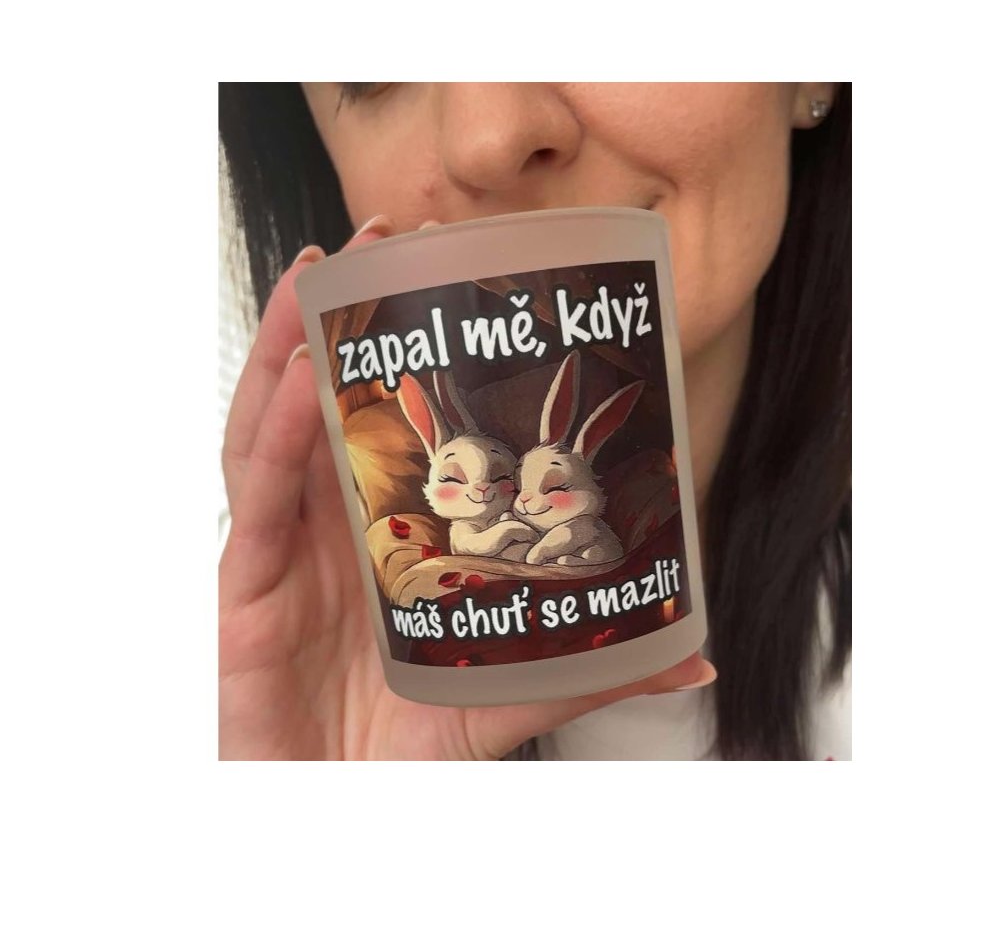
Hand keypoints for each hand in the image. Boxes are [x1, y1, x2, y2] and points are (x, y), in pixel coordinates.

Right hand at [219, 216, 711, 759]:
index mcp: (389, 527)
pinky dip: (270, 430)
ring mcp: (287, 547)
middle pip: (327, 398)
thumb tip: (693, 656)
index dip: (406, 351)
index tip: (445, 279)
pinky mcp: (249, 587)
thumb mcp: (510, 688)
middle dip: (343, 314)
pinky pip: (256, 495)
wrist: (336, 810)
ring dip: (292, 342)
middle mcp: (334, 521)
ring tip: (321, 270)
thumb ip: (593, 664)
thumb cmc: (410, 739)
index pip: (390, 421)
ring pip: (276, 424)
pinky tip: (294, 372)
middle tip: (382, 238)